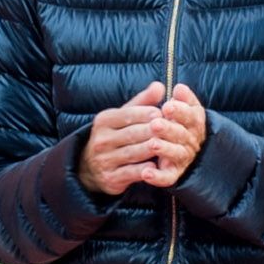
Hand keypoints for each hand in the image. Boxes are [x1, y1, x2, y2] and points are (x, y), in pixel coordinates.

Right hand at [80, 82, 204, 196]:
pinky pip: (131, 173)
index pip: (129, 114)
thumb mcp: (123, 116)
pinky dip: (144, 170)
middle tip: (173, 130)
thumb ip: (142, 101)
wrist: (89, 167)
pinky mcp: (111, 178)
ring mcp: (105, 159)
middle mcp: (102, 139)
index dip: (149, 113)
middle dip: (154, 131)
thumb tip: (160, 86)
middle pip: (134, 133)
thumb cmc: (114, 136)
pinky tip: (156, 166)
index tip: (164, 113)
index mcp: (105, 120)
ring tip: (170, 146)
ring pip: (134, 153)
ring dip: (153, 149)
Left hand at [141, 83, 208, 188]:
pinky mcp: (174, 173)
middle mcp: (191, 140)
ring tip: (152, 144)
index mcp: (194, 122)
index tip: (167, 106)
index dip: (180, 111)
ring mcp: (183, 158)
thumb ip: (180, 99)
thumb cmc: (179, 122)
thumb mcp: (180, 108)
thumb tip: (179, 88)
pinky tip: (146, 173)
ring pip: (176, 154)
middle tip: (155, 124)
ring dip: (165, 149)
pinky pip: (168, 177)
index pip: (190, 115)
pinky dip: (158, 177)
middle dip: (169, 129)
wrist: (186, 148)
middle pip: (182, 134)